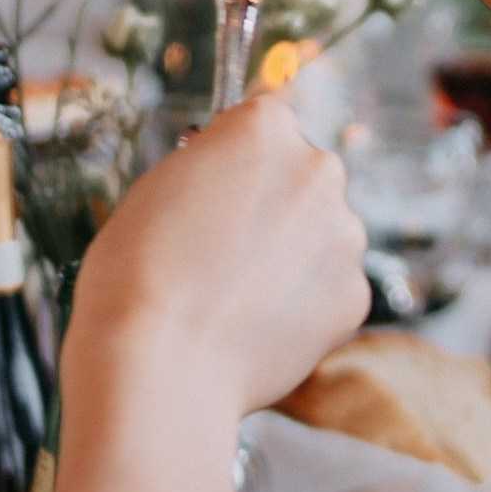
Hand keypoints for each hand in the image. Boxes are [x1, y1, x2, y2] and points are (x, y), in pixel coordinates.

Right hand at [64, 97, 368, 415]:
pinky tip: (257, 328)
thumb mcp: (157, 190)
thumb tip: (241, 186)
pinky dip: (302, 307)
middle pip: (303, 178)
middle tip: (225, 254)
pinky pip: (330, 291)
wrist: (159, 365)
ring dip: (294, 258)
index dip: (235, 166)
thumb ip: (214, 174)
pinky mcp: (355, 293)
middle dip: (274, 208)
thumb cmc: (135, 276)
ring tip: (236, 299)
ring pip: (322, 236)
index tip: (215, 194)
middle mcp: (319, 168)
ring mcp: (345, 233)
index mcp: (265, 127)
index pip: (264, 127)